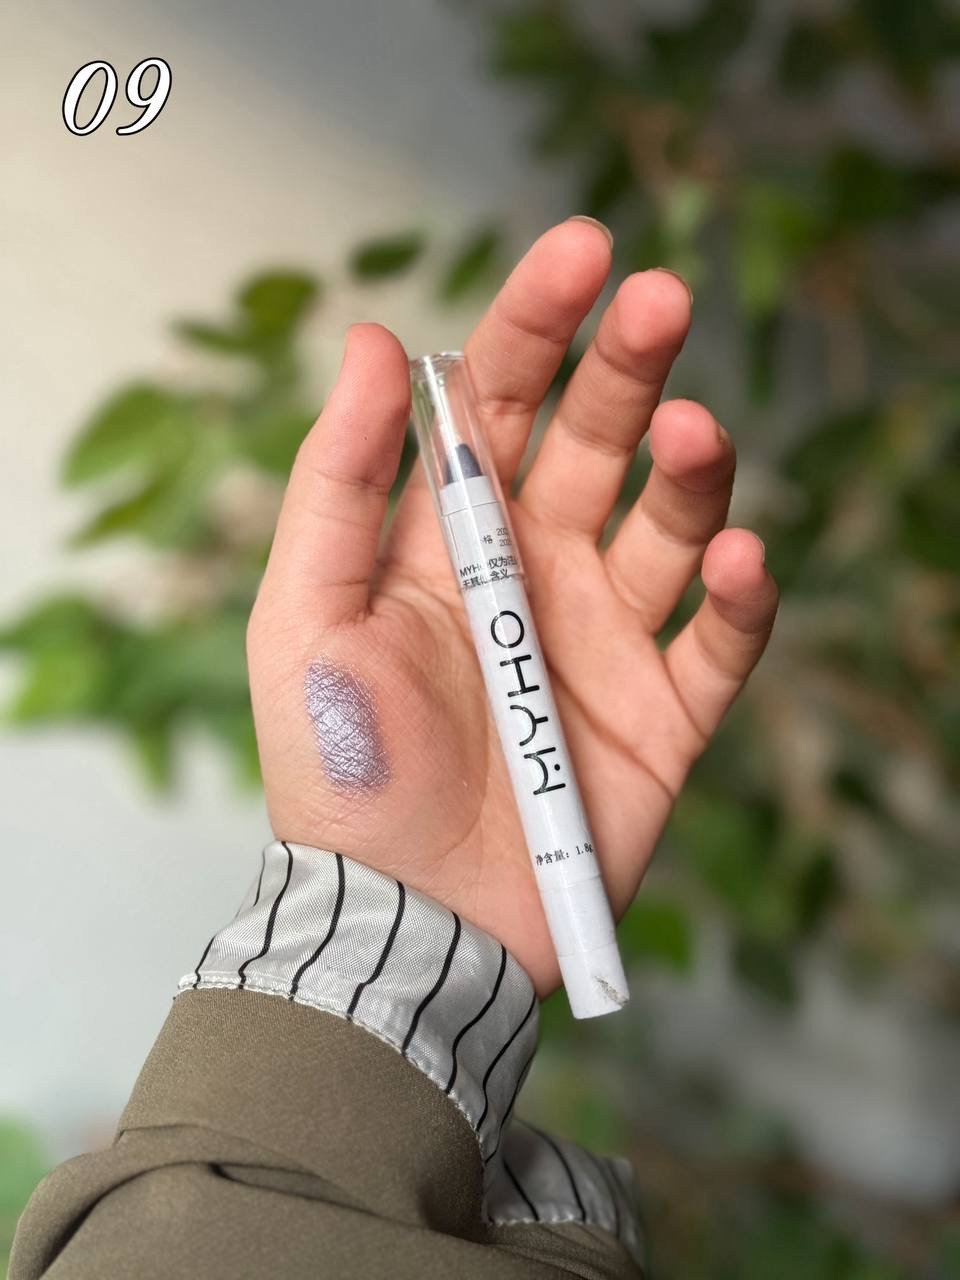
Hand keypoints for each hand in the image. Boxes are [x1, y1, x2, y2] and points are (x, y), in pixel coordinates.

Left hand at [247, 219, 778, 996]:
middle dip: (631, 366)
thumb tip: (374, 340)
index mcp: (450, 536)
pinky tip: (740, 561)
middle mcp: (538, 569)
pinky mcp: (664, 716)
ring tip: (693, 441)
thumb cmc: (341, 773)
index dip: (539, 321)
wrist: (403, 924)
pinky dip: (744, 598)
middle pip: (599, 441)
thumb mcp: (304, 617)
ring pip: (674, 525)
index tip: (584, 250)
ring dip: (693, 474)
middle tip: (662, 303)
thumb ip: (334, 482)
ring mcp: (607, 639)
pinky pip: (723, 642)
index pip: (500, 402)